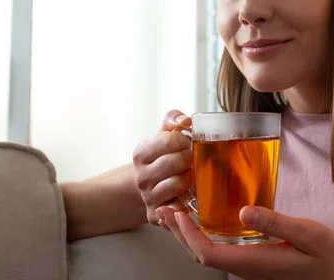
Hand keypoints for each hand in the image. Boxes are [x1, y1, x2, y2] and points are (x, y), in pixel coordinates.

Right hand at [133, 110, 192, 228]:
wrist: (150, 185)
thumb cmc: (163, 157)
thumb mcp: (164, 134)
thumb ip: (173, 119)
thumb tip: (185, 120)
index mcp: (141, 153)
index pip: (168, 140)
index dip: (183, 140)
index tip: (187, 143)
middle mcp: (141, 176)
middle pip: (175, 162)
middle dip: (189, 158)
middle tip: (192, 159)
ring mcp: (147, 197)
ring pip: (177, 183)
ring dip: (190, 177)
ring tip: (191, 174)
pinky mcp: (156, 215)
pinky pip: (177, 208)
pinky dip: (186, 201)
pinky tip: (188, 194)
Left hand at [156, 206, 333, 279]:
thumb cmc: (328, 258)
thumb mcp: (308, 234)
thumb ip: (276, 223)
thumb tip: (244, 211)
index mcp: (255, 262)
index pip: (207, 254)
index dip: (187, 235)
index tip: (176, 213)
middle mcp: (247, 269)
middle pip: (201, 255)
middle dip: (179, 233)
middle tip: (164, 208)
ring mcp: (249, 268)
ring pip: (208, 254)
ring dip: (188, 235)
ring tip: (176, 213)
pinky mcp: (254, 262)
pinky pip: (220, 251)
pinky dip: (203, 236)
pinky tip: (203, 222)